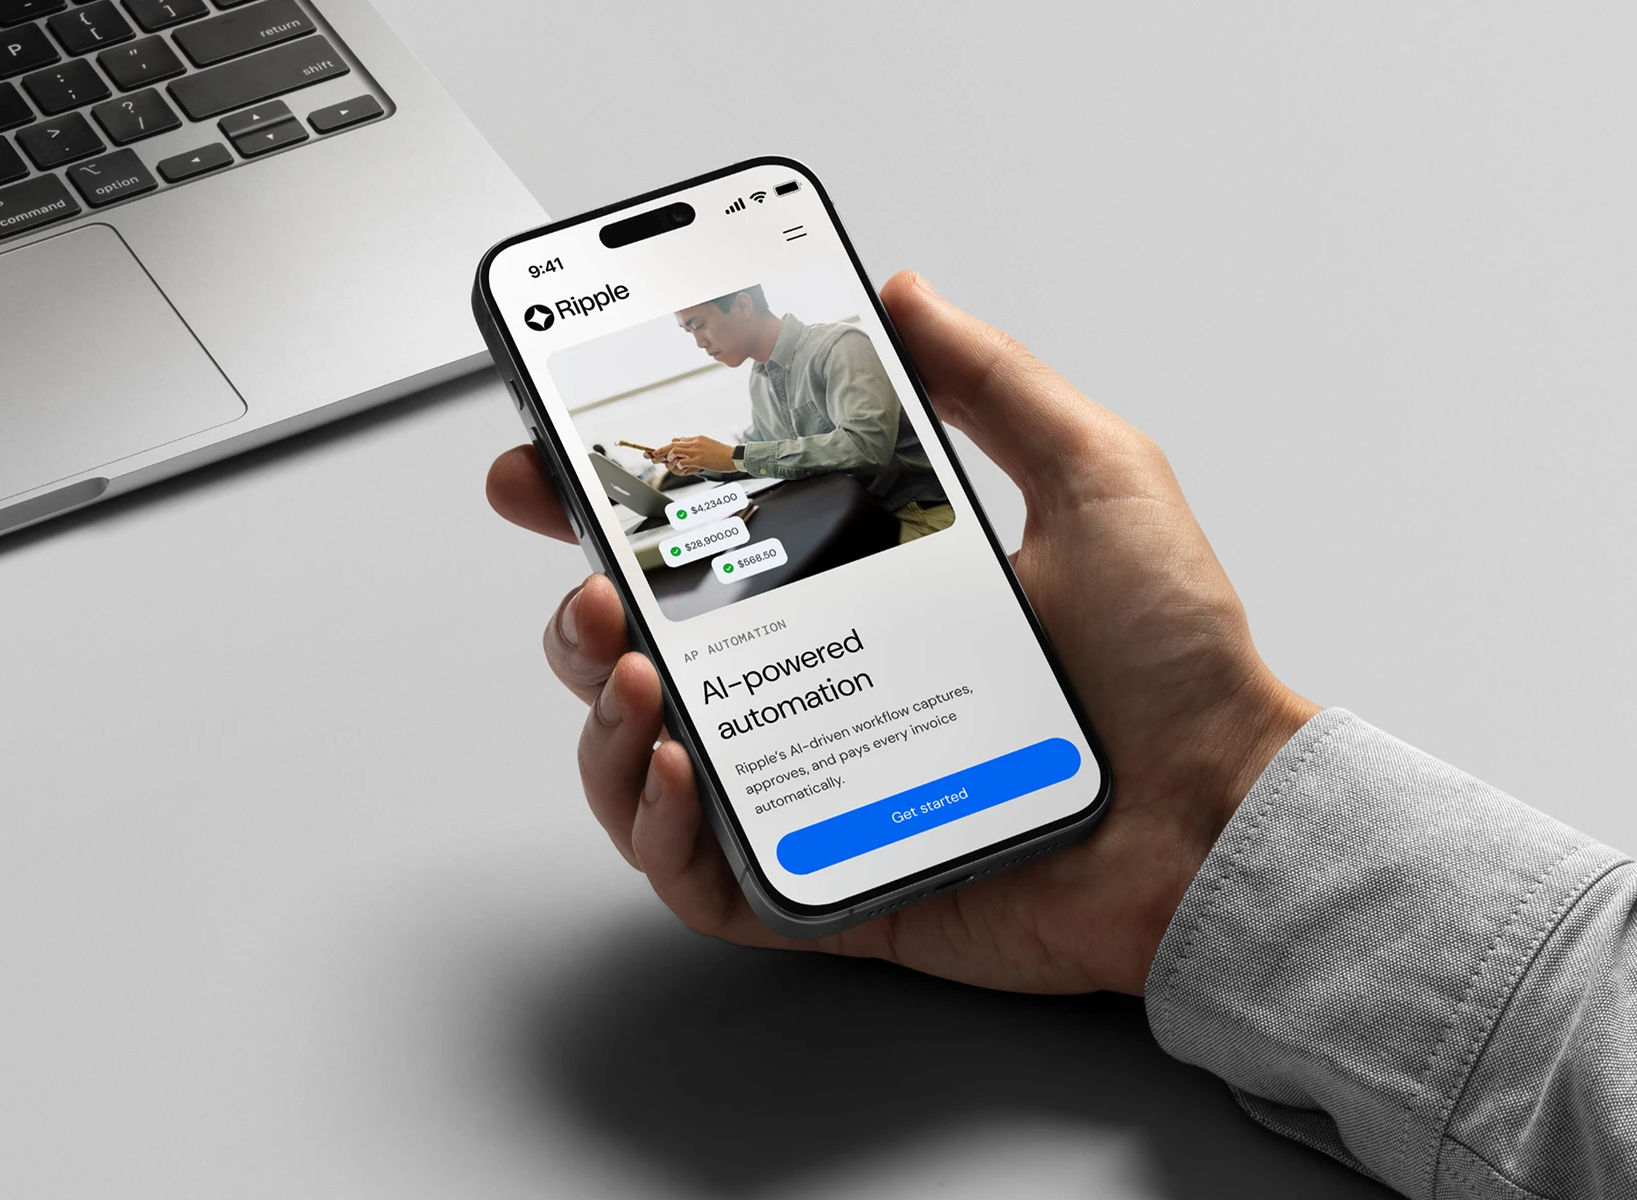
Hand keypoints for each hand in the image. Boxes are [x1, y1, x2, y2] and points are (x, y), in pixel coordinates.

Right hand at [485, 271, 1317, 996]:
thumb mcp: (1093, 476)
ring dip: (601, 708)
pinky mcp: (814, 878)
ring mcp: (806, 782)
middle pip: (644, 646)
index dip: (612, 501)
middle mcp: (816, 682)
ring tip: (638, 672)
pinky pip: (687, 870)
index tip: (553, 461)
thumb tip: (906, 296)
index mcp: (859, 589)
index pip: (705, 541)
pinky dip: (648, 823)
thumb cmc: (1170, 666)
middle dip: (586, 606)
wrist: (1217, 816)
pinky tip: (671, 766)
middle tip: (603, 580)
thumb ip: (993, 381)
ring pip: (638, 753)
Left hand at [654, 436, 734, 474]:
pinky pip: (683, 461)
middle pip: (672, 444)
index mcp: (697, 438)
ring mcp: (697, 451)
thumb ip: (695, 444)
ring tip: (666, 462)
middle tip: (653, 456)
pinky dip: (678, 465)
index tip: (658, 452)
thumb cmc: (722, 453)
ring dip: (667, 457)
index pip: (677, 441)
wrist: (734, 456)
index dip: (666, 447)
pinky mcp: (700, 459)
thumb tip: (683, 442)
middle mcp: (695, 442)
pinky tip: (679, 468)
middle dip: (660, 450)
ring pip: (675, 451)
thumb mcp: (707, 444)